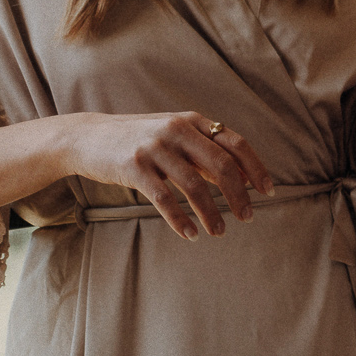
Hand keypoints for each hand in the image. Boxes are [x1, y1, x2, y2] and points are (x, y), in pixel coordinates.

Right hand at [57, 110, 276, 240]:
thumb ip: (206, 153)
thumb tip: (242, 178)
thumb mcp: (175, 137)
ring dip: (211, 213)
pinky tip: (191, 234)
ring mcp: (154, 147)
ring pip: (194, 186)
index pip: (236, 144)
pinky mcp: (133, 167)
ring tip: (220, 232)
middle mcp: (177, 130)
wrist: (87, 137)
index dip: (255, 168)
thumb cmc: (139, 140)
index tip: (268, 192)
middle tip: (248, 217)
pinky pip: (164, 199)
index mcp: (193, 121)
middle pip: (221, 166)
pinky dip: (181, 219)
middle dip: (239, 195)